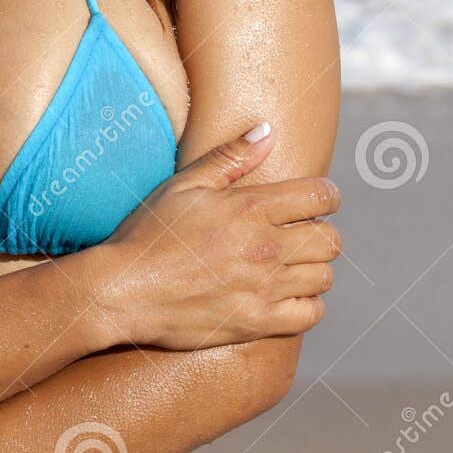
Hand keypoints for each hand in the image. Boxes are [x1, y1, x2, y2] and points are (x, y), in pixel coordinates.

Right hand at [96, 122, 341, 349]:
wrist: (123, 291)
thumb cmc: (148, 234)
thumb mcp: (183, 185)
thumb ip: (230, 157)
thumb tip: (269, 130)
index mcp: (250, 209)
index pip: (321, 197)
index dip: (326, 195)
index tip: (315, 200)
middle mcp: (265, 249)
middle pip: (330, 240)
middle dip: (320, 232)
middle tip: (299, 234)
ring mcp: (264, 289)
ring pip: (324, 277)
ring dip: (312, 268)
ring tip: (290, 265)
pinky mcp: (257, 322)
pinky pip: (310, 315)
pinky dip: (307, 305)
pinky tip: (287, 295)